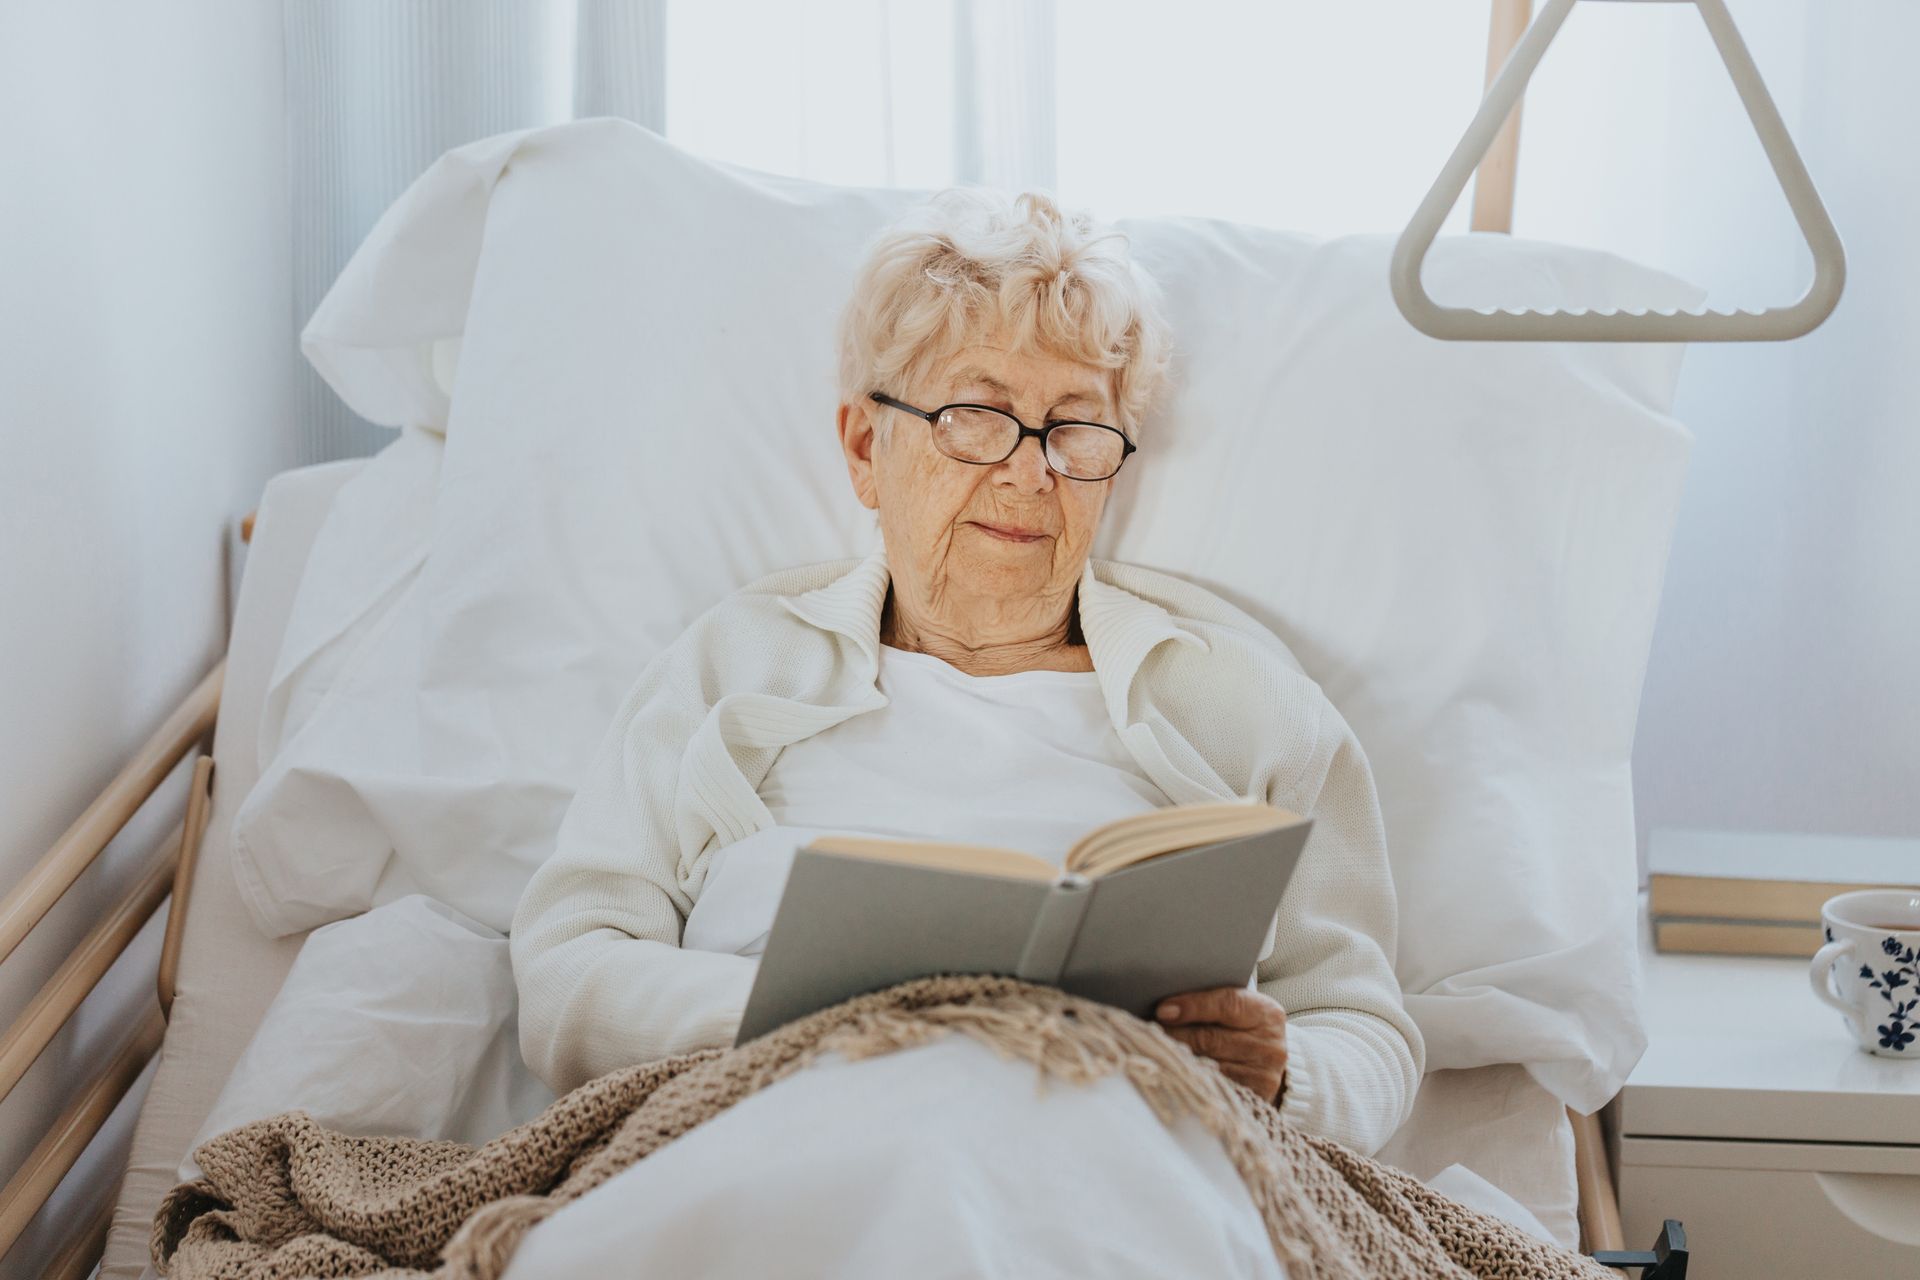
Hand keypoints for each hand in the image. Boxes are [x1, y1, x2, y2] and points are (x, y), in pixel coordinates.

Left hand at [1154, 986, 1288, 1104]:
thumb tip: (1165, 1004)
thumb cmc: (1240, 1031)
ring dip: (1178, 1059)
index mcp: (1266, 1013)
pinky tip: (1174, 1073)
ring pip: (1208, 1066)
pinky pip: (1213, 1089)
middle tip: (1148, 1032)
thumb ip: (1210, 1002)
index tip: (1162, 1010)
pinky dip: (1191, 1080)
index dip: (1193, 1006)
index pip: (1227, 1003)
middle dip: (1175, 1034)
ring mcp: (1263, 1076)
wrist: (1266, 1067)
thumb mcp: (1236, 1011)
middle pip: (1211, 1038)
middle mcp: (1270, 1045)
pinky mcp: (1253, 1100)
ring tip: (1154, 1051)